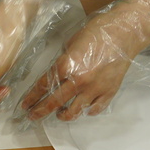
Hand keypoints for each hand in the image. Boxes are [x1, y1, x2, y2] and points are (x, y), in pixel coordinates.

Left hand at [22, 0, 149, 121]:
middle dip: (40, 111)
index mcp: (66, 66)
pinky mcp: (109, 92)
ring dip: (63, 115)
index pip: (43, 86)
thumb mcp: (71, 43)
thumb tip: (57, 72)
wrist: (125, 33)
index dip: (32, 97)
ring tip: (59, 114)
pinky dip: (87, 111)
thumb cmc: (98, 32)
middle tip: (33, 116)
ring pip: (74, 111)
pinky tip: (83, 109)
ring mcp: (94, 89)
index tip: (25, 105)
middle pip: (54, 102)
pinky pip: (94, 109)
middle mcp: (78, 81)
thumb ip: (62, 60)